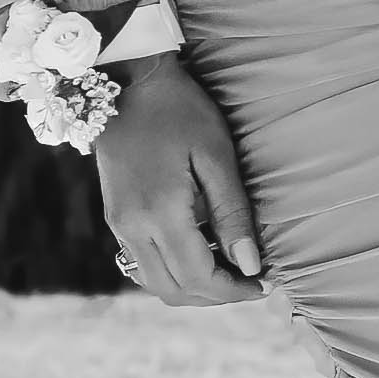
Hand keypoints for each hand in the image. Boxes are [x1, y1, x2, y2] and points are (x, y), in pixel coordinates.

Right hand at [96, 60, 264, 301]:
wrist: (126, 81)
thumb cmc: (180, 110)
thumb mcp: (216, 156)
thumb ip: (232, 213)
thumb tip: (250, 265)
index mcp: (158, 213)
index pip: (199, 278)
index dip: (234, 291)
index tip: (263, 284)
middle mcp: (131, 228)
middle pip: (175, 291)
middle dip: (215, 296)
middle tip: (250, 280)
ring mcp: (118, 225)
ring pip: (156, 284)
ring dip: (194, 287)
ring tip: (229, 268)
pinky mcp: (114, 218)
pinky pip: (143, 265)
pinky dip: (174, 271)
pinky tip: (201, 250)